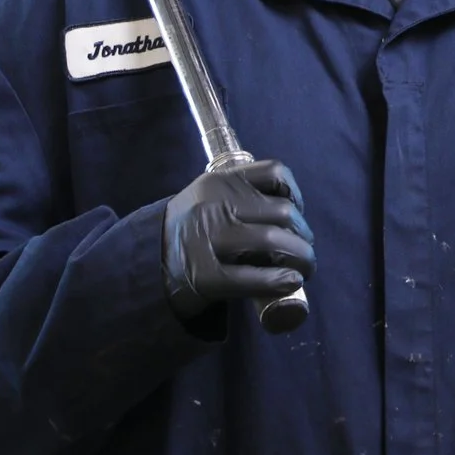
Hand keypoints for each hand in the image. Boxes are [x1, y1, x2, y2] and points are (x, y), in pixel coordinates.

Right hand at [160, 160, 314, 319]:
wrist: (149, 262)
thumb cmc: (195, 229)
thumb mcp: (212, 195)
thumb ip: (245, 192)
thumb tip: (296, 211)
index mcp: (219, 180)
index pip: (275, 172)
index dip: (297, 194)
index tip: (298, 214)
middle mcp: (213, 204)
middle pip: (283, 213)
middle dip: (304, 236)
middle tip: (306, 252)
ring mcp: (206, 239)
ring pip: (273, 241)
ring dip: (301, 257)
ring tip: (305, 268)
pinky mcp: (204, 276)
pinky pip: (253, 277)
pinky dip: (279, 281)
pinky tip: (291, 282)